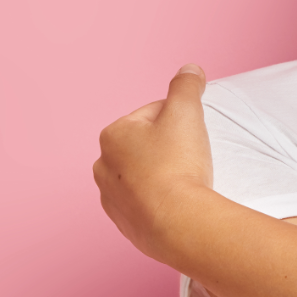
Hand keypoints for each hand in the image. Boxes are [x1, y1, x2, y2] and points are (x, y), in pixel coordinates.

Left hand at [93, 64, 213, 262]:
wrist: (179, 223)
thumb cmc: (178, 165)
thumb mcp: (185, 113)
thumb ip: (186, 86)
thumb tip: (190, 69)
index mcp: (112, 136)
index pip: (151, 115)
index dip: (178, 120)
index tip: (193, 134)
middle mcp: (103, 168)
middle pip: (145, 148)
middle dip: (167, 149)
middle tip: (191, 158)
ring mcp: (112, 200)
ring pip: (143, 178)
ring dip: (162, 176)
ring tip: (185, 182)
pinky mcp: (125, 226)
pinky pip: (146, 206)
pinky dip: (160, 202)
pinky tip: (177, 203)